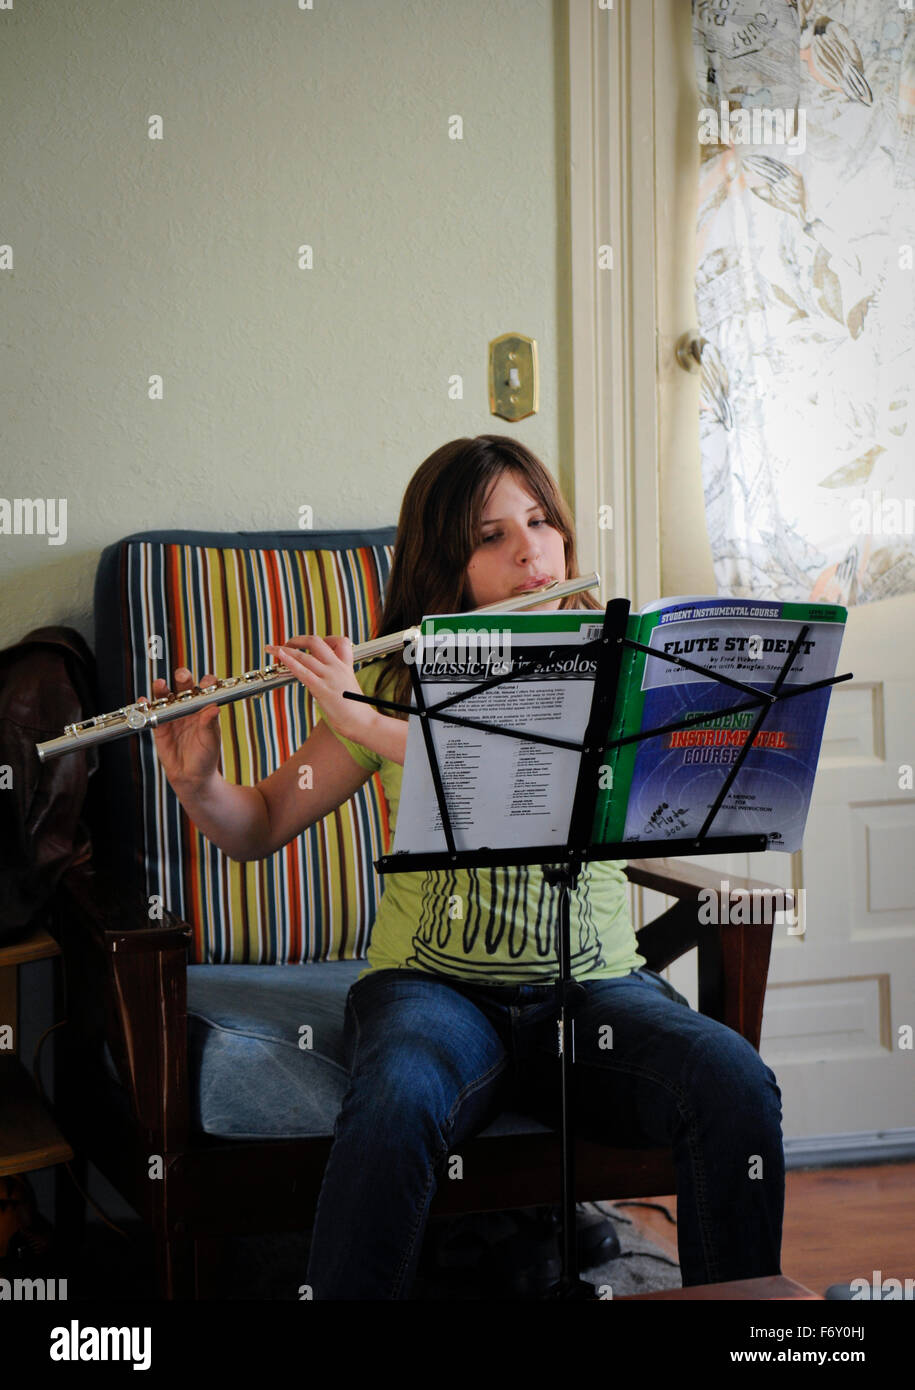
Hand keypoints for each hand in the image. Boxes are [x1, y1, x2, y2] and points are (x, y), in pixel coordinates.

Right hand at [138, 667, 222, 790]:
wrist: (191, 777)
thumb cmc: (206, 758)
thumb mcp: (211, 742)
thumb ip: (209, 725)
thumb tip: (215, 708)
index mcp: (205, 709)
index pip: (206, 690)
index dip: (207, 683)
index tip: (207, 682)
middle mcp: (189, 709)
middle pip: (185, 687)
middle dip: (183, 678)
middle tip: (182, 675)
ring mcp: (174, 716)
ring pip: (167, 697)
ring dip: (162, 688)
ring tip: (160, 684)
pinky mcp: (160, 726)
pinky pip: (152, 713)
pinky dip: (146, 706)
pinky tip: (144, 701)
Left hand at [264, 635, 371, 742]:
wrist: (363, 723)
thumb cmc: (356, 712)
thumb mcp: (349, 689)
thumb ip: (337, 681)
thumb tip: (322, 682)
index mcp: (346, 666)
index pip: (340, 641)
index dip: (325, 638)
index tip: (312, 645)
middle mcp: (337, 667)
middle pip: (316, 642)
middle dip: (298, 640)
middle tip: (287, 644)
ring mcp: (329, 677)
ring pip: (304, 656)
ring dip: (284, 650)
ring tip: (271, 649)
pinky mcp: (322, 688)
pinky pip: (302, 671)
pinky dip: (289, 661)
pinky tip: (280, 656)